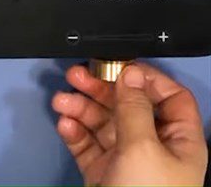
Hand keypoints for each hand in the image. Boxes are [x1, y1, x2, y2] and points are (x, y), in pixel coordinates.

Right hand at [53, 62, 207, 186]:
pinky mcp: (104, 174)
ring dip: (80, 108)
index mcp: (178, 141)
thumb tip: (131, 73)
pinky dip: (74, 131)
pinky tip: (65, 125)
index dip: (146, 78)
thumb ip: (133, 107)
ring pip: (102, 122)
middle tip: (76, 75)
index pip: (170, 98)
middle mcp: (154, 148)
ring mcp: (127, 162)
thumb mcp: (143, 147)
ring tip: (61, 102)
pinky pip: (87, 144)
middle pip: (128, 105)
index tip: (118, 65)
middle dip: (100, 88)